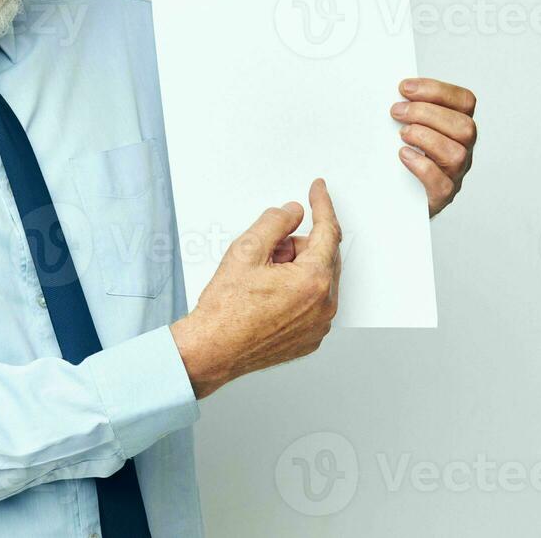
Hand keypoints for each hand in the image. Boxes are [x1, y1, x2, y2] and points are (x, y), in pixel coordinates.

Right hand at [169, 180, 340, 399]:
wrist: (213, 350)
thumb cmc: (225, 310)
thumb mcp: (246, 250)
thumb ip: (275, 223)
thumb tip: (292, 212)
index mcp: (313, 280)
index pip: (327, 231)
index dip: (321, 205)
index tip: (319, 190)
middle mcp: (324, 305)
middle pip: (321, 255)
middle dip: (296, 245)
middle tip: (265, 251)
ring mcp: (319, 325)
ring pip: (316, 279)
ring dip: (294, 269)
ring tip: (261, 279)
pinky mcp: (310, 337)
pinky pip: (312, 302)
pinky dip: (295, 291)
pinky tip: (267, 296)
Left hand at [390, 78, 477, 215]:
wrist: (397, 196)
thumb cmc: (403, 156)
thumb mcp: (408, 126)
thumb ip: (408, 109)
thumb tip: (393, 93)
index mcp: (457, 126)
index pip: (463, 101)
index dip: (437, 90)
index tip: (405, 88)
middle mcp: (463, 149)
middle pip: (464, 127)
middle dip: (427, 113)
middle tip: (397, 111)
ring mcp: (455, 174)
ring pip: (456, 154)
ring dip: (425, 138)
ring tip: (402, 134)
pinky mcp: (441, 196)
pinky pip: (441, 183)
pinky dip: (421, 166)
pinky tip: (404, 155)